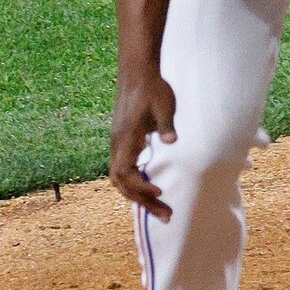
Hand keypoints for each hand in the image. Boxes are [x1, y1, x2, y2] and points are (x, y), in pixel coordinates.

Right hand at [109, 72, 177, 218]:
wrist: (138, 73)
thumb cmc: (153, 88)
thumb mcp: (164, 105)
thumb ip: (166, 124)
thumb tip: (171, 140)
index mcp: (126, 138)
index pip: (124, 172)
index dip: (139, 186)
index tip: (159, 193)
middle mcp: (118, 144)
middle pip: (122, 182)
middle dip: (143, 201)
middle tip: (168, 216)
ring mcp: (119, 144)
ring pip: (122, 179)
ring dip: (140, 196)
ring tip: (163, 210)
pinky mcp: (124, 142)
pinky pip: (125, 170)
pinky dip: (137, 184)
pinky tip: (153, 192)